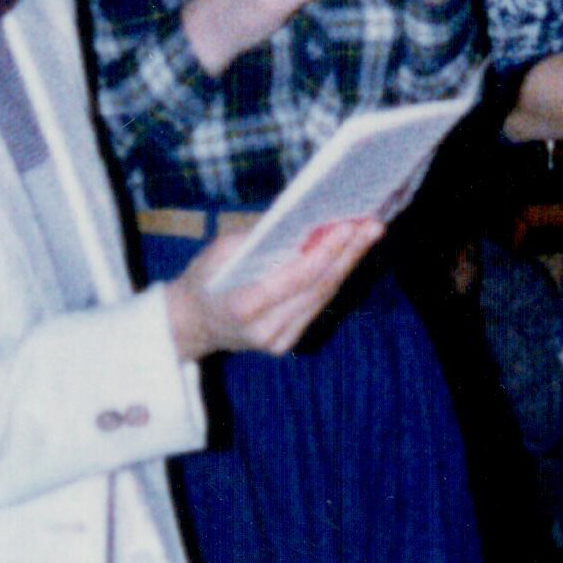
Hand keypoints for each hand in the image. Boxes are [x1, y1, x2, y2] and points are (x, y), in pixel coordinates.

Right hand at [165, 217, 382, 361]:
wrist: (189, 322)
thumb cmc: (205, 276)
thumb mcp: (223, 249)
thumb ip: (263, 238)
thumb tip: (308, 218)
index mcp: (244, 305)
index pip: (298, 277)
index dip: (327, 251)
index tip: (349, 225)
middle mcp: (264, 330)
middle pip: (318, 288)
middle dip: (349, 254)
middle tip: (373, 225)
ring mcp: (276, 341)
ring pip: (322, 298)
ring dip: (348, 264)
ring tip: (369, 235)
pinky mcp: (285, 343)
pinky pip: (316, 307)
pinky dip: (333, 279)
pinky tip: (349, 256)